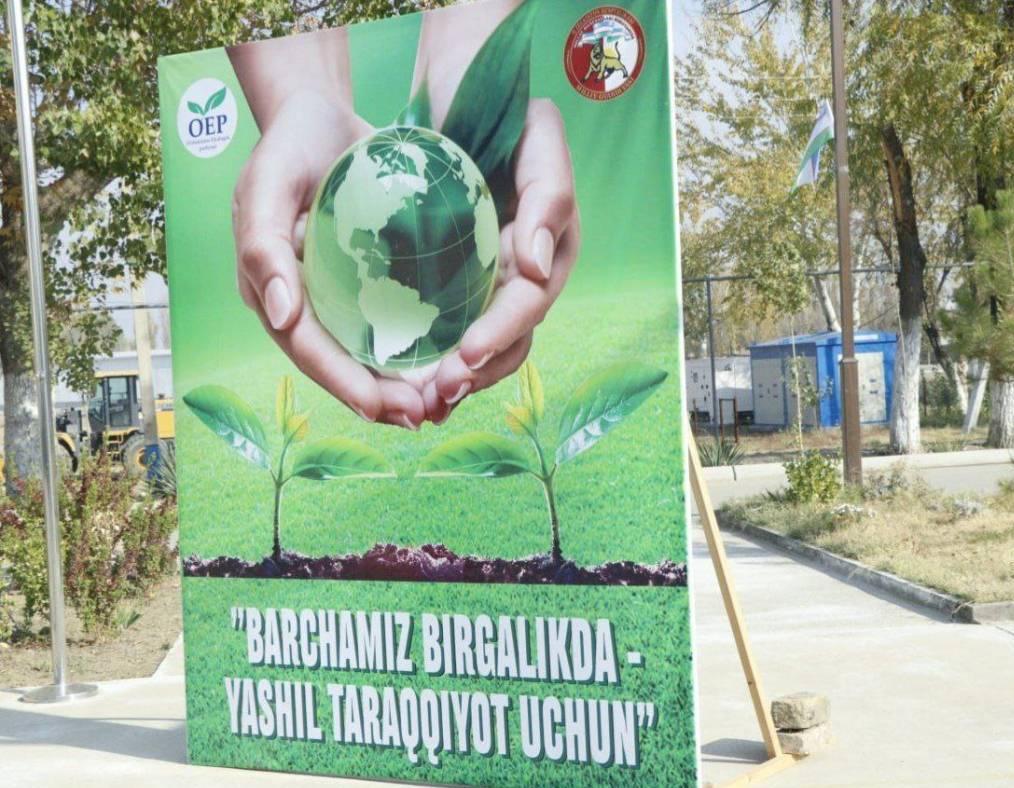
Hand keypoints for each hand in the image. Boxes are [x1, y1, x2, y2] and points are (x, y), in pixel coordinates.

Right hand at [232, 91, 427, 428]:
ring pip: (366, 353)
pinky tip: (446, 362)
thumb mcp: (266, 183)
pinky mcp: (364, 282)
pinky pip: (388, 323)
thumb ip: (263, 245)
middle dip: (377, 397)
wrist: (320, 118)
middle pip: (340, 363)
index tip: (380, 407)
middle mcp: (302, 303)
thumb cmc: (288, 146)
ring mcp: (334, 296)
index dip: (341, 382)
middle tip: (421, 416)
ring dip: (399, 383)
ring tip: (438, 404)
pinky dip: (413, 348)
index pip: (307, 348)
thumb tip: (278, 315)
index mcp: (271, 290)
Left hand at [420, 99, 580, 422]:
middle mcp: (523, 276)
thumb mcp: (540, 137)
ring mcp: (489, 283)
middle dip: (474, 373)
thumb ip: (552, 196)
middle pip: (507, 341)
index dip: (501, 335)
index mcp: (552, 251)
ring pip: (478, 346)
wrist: (462, 94)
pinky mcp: (456, 283)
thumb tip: (540, 266)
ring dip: (452, 380)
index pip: (528, 305)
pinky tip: (399, 378)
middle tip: (434, 396)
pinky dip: (428, 357)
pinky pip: (446, 329)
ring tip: (418, 404)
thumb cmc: (505, 113)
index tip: (465, 356)